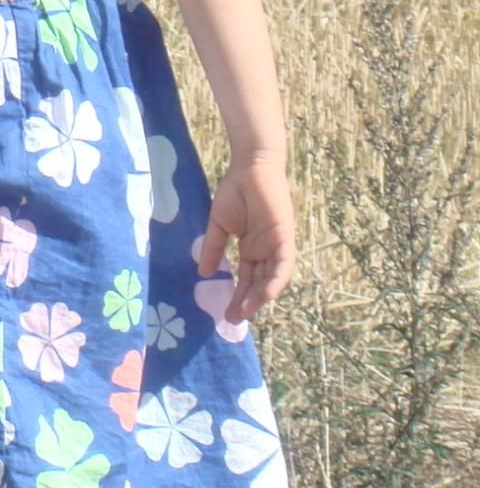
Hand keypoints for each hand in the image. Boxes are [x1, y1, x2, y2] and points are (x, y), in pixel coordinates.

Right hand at [197, 156, 295, 323]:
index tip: (225, 313)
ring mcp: (276, 245)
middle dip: (247, 302)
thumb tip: (203, 273)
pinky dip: (275, 279)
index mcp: (251, 249)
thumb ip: (212, 248)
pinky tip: (266, 294)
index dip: (237, 295)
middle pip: (258, 283)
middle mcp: (265, 251)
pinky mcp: (284, 237)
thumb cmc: (234, 192)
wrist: (249, 168)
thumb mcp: (217, 225)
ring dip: (260, 296)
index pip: (246, 278)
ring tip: (245, 312)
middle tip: (232, 319)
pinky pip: (283, 264)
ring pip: (271, 278)